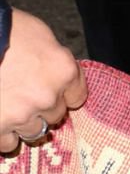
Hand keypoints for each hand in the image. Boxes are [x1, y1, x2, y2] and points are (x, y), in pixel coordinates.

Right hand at [0, 8, 87, 151]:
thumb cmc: (4, 29)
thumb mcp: (38, 34)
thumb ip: (51, 58)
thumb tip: (52, 71)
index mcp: (63, 71)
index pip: (77, 96)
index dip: (64, 94)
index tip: (54, 92)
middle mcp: (47, 97)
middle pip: (55, 115)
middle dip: (42, 107)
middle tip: (25, 96)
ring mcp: (21, 115)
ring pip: (34, 132)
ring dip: (24, 124)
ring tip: (10, 110)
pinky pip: (7, 144)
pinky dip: (3, 136)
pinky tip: (0, 122)